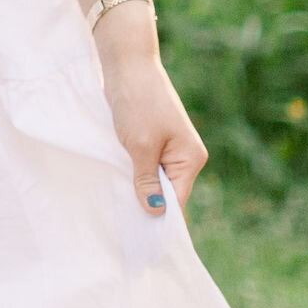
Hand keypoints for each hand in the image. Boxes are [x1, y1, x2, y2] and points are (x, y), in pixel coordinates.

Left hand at [95, 12, 207, 216]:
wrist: (127, 65)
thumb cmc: (138, 102)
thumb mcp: (140, 146)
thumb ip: (147, 181)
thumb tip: (155, 213)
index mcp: (190, 159)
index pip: (177, 202)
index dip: (160, 220)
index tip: (142, 241)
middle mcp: (184, 157)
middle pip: (167, 195)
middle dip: (148, 207)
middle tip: (124, 229)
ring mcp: (169, 149)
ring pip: (154, 182)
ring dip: (138, 190)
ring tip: (119, 211)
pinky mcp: (152, 142)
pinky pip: (145, 169)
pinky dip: (133, 176)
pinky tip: (117, 186)